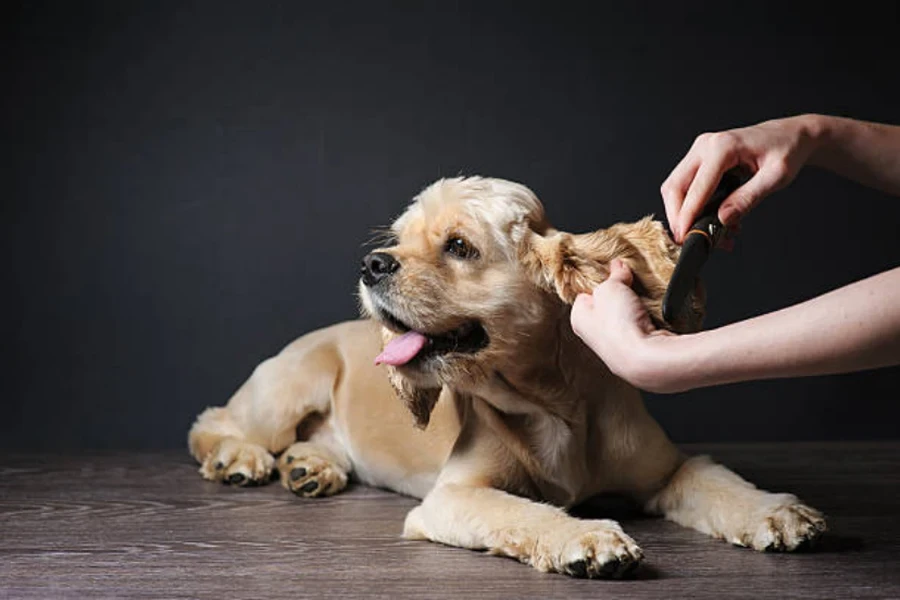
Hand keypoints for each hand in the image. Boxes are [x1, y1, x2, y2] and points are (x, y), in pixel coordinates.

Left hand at [570, 259, 675, 391]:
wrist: (645, 357)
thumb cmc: (619, 324)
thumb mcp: (611, 286)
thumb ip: (614, 275)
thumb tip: (618, 266)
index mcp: (578, 318)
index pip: (585, 294)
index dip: (599, 282)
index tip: (612, 273)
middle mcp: (593, 334)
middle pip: (606, 305)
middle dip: (619, 294)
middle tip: (629, 285)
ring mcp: (614, 345)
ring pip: (625, 317)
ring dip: (635, 307)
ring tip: (641, 301)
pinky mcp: (636, 351)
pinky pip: (640, 328)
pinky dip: (647, 320)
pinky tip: (651, 316)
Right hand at [661, 115, 819, 242]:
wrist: (790, 136)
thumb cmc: (786, 150)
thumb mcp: (776, 176)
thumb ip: (748, 198)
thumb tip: (723, 218)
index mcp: (723, 147)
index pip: (696, 187)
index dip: (688, 215)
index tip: (686, 236)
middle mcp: (705, 146)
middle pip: (675, 187)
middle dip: (678, 216)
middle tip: (689, 239)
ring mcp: (700, 152)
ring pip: (676, 188)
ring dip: (684, 214)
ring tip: (709, 233)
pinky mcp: (701, 160)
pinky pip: (686, 186)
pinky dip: (692, 207)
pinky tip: (711, 220)